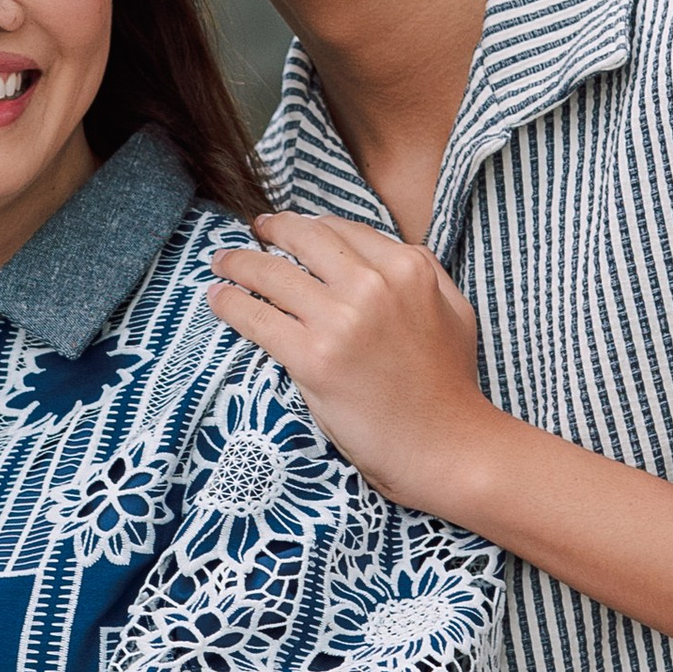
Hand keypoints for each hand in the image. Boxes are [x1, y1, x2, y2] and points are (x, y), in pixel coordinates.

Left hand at [207, 210, 499, 517]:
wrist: (445, 445)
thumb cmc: (449, 384)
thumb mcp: (455, 310)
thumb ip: (425, 272)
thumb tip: (386, 250)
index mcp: (408, 268)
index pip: (341, 230)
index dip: (308, 226)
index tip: (288, 230)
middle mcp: (373, 285)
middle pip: (303, 240)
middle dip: (270, 231)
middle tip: (252, 233)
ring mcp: (340, 321)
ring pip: (272, 274)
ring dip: (238, 264)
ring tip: (221, 264)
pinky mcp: (313, 358)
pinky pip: (257, 318)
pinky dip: (230, 304)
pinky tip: (217, 298)